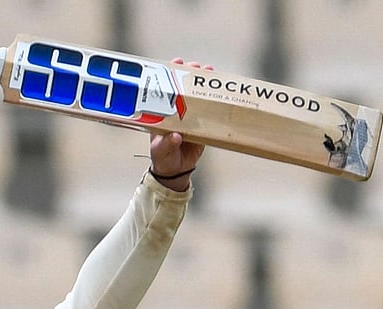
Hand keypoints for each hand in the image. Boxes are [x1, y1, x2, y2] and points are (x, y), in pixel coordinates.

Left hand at [148, 58, 211, 191]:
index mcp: (162, 114)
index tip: (176, 64)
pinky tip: (221, 91)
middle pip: (183, 87)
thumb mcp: (160, 152)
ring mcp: (189, 116)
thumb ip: (166, 144)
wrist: (175, 171)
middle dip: (189, 74)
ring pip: (196, 95)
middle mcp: (176, 111)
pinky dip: (215, 99)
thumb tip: (175, 136)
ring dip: (203, 83)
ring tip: (209, 71)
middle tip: (196, 65)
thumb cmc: (163, 158)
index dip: (170, 75)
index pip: (165, 90)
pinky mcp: (202, 124)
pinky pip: (209, 110)